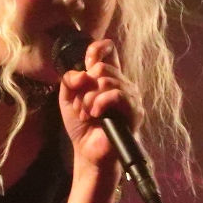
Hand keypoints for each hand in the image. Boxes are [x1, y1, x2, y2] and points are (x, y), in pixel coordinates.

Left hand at [58, 39, 142, 170]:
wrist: (87, 151)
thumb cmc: (81, 126)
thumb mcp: (68, 98)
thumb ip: (70, 80)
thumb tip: (83, 73)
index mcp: (108, 78)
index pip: (109, 50)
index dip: (97, 50)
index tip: (86, 64)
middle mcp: (122, 84)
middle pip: (102, 67)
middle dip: (85, 88)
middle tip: (81, 106)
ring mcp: (130, 97)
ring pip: (107, 81)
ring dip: (89, 100)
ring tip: (87, 115)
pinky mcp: (134, 111)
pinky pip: (116, 95)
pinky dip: (100, 103)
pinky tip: (96, 115)